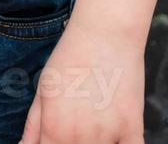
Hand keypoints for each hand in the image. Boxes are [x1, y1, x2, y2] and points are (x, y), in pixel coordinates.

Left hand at [21, 19, 144, 142]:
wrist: (105, 35)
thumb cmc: (70, 58)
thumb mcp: (43, 90)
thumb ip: (34, 126)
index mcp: (55, 130)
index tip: (53, 137)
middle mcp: (81, 138)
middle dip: (69, 143)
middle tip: (73, 122)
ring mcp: (109, 135)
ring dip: (93, 143)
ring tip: (90, 122)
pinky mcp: (133, 129)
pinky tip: (113, 137)